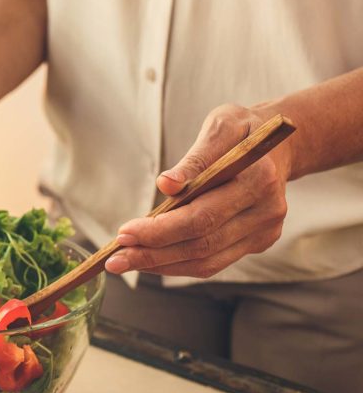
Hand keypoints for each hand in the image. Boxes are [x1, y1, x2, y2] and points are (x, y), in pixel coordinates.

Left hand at [105, 104, 292, 277]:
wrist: (277, 145)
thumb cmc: (241, 132)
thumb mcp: (219, 127)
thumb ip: (194, 159)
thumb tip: (166, 184)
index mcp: (259, 178)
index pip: (203, 215)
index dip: (161, 229)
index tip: (124, 232)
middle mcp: (267, 211)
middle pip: (202, 244)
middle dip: (153, 253)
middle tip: (115, 258)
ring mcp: (265, 231)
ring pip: (207, 261)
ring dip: (161, 265)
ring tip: (125, 261)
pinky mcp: (258, 242)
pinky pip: (213, 262)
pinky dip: (178, 264)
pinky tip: (150, 260)